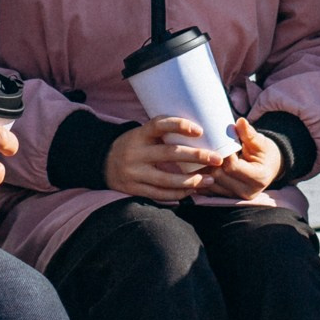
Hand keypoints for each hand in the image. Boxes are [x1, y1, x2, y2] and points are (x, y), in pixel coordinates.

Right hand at [104, 117, 225, 202]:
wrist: (102, 163)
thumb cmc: (133, 145)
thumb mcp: (142, 134)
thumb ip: (163, 134)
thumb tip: (199, 134)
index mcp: (139, 134)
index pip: (159, 124)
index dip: (179, 125)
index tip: (199, 130)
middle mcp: (136, 152)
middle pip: (169, 154)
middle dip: (196, 157)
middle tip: (217, 159)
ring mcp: (134, 173)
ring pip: (166, 179)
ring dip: (191, 180)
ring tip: (209, 180)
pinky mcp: (133, 189)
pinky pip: (159, 194)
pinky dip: (178, 194)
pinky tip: (192, 191)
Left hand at [199, 118, 283, 200]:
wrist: (269, 168)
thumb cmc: (264, 152)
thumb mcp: (260, 142)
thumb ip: (249, 133)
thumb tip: (241, 121)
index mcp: (258, 177)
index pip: (233, 167)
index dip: (224, 155)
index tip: (221, 143)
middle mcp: (247, 192)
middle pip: (220, 177)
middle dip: (212, 162)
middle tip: (207, 148)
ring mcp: (237, 198)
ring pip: (212, 185)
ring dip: (204, 171)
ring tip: (201, 156)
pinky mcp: (228, 198)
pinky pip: (209, 191)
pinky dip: (203, 179)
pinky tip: (200, 167)